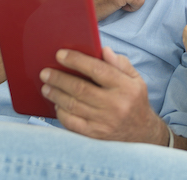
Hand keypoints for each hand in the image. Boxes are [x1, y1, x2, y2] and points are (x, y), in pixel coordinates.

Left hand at [39, 47, 166, 144]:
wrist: (141, 134)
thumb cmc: (134, 101)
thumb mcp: (135, 79)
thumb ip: (120, 63)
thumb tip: (103, 50)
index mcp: (125, 87)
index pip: (97, 69)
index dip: (76, 60)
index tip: (60, 54)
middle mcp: (115, 105)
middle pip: (80, 88)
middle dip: (59, 78)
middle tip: (45, 72)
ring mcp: (104, 122)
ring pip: (72, 105)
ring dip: (56, 94)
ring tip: (46, 86)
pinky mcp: (94, 135)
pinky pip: (71, 122)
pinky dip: (60, 112)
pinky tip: (56, 103)